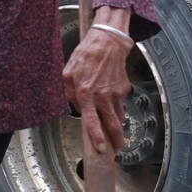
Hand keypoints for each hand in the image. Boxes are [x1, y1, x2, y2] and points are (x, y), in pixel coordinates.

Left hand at [63, 8, 132, 155]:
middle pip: (112, 124)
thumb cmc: (85, 56)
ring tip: (116, 134)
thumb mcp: (67, 74)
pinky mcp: (124, 89)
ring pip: (118, 116)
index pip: (92, 121)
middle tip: (117, 148)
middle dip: (116, 140)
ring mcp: (115, 93)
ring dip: (117, 126)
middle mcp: (103, 96)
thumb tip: (76, 108)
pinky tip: (113, 107)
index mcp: (86, 94)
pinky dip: (118, 109)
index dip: (97, 137)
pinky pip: (121, 104)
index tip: (100, 149)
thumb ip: (69, 93)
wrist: (108, 42)